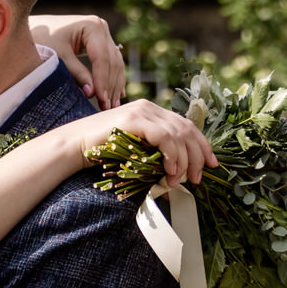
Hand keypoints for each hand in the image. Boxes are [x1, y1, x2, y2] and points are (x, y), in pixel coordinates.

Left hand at [28, 15, 124, 109]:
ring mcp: (103, 34)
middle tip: (107, 107)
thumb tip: (92, 93)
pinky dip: (113, 79)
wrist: (36, 28)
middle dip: (110, 85)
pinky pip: (112, 62)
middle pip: (112, 61)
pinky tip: (116, 95)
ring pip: (115, 63)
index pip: (102, 58)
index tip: (101, 99)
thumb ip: (76, 73)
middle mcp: (101, 27)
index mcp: (92, 26)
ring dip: (115, 85)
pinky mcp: (101, 42)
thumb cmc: (43, 39)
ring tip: (112, 106)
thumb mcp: (58, 57)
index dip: (103, 80)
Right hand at [66, 98, 216, 184]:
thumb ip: (155, 156)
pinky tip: (169, 170)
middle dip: (198, 156)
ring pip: (178, 135)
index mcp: (152, 112)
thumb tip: (176, 176)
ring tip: (177, 180)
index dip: (203, 145)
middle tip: (198, 178)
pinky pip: (164, 137)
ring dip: (184, 161)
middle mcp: (150, 107)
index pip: (187, 126)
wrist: (74, 145)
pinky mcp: (134, 118)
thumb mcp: (135, 152)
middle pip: (187, 130)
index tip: (212, 164)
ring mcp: (142, 111)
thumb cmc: (101, 151)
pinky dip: (172, 155)